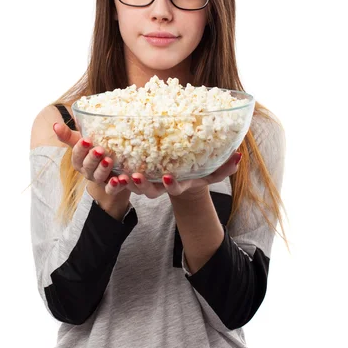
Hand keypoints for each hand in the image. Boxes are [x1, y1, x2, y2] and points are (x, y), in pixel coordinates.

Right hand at [52, 122, 128, 196]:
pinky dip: (116, 185)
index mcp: (79, 160)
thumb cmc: (92, 151)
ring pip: (98, 177)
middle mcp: (87, 171)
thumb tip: (55, 125)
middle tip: (100, 149)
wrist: (110, 168)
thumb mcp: (82, 142)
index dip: (81, 148)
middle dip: (93, 158)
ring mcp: (98, 180)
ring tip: (109, 160)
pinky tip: (122, 179)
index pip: (77, 155)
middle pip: (87, 166)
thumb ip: (69, 135)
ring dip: (103, 170)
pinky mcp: (111, 187)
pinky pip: (111, 190)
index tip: (87, 139)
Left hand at [106, 151, 242, 199]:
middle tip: (136, 176)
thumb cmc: (198, 171)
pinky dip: (114, 174)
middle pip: (149, 191)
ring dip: (125, 181)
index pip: (174, 188)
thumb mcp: (212, 170)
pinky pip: (122, 177)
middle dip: (142, 185)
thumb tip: (238, 156)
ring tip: (117, 171)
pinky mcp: (135, 175)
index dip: (170, 185)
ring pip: (134, 186)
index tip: (167, 176)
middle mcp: (160, 186)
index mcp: (177, 184)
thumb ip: (225, 167)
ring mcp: (147, 182)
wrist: (180, 172)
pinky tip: (109, 164)